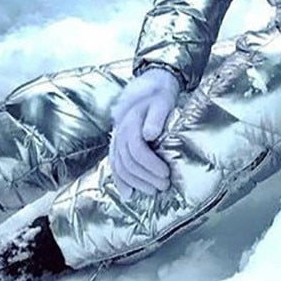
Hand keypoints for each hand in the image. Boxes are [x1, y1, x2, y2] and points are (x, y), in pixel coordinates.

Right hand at [109, 67, 179, 199]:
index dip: (150, 164)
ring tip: (152, 191)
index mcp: (130, 122)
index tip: (166, 173)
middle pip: (128, 161)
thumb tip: (150, 135)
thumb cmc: (158, 95)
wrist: (149, 86)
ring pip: (120, 166)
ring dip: (135, 182)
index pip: (136, 149)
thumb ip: (156, 117)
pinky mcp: (118, 143)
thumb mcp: (162, 101)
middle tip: (163, 186)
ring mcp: (117, 138)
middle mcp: (119, 132)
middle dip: (146, 177)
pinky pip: (114, 163)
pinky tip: (128, 194)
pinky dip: (120, 180)